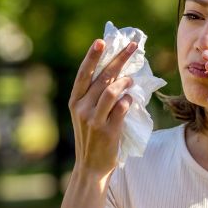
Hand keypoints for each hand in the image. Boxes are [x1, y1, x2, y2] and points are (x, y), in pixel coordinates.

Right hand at [68, 39, 137, 175]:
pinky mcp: (108, 130)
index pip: (83, 74)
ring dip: (125, 82)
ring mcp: (94, 120)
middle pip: (102, 77)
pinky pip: (121, 108)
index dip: (92, 56)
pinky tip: (130, 99)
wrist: (91, 167)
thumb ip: (95, 96)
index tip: (101, 41)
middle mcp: (81, 108)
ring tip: (132, 80)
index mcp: (74, 101)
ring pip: (112, 91)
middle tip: (133, 47)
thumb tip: (116, 72)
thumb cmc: (92, 137)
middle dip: (119, 59)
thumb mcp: (86, 114)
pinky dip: (128, 100)